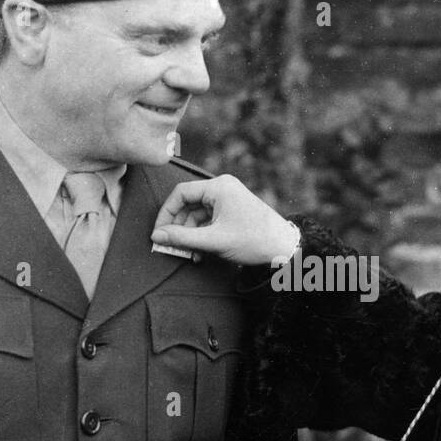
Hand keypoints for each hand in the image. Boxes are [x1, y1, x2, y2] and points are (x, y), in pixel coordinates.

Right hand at [151, 175, 299, 266]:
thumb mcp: (214, 240)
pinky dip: (201, 235)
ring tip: (187, 254)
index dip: (166, 214)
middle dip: (178, 227)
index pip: (181, 193)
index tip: (159, 233)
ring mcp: (228, 199)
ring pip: (197, 214)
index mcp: (219, 187)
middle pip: (188, 204)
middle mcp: (223, 188)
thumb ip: (182, 238)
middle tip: (170, 246)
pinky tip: (199, 253)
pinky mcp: (232, 211)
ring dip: (190, 234)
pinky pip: (208, 220)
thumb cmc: (254, 240)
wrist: (284, 248)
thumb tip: (157, 237)